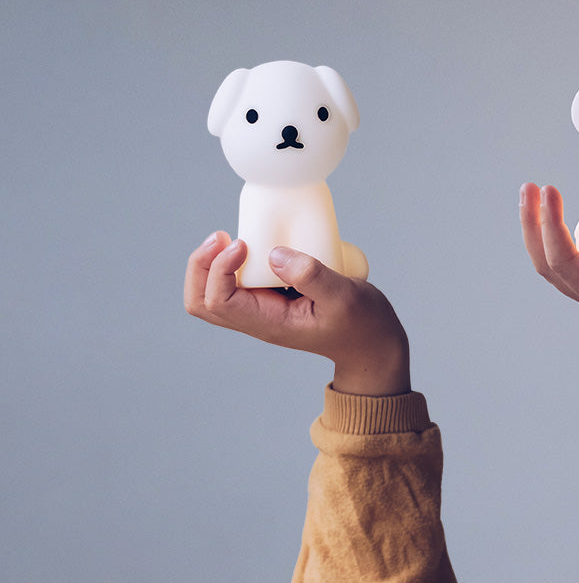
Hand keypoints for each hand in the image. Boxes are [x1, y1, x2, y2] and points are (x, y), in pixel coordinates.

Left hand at [183, 232, 410, 395]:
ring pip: (211, 294)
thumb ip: (311, 275)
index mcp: (269, 323)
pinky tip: (250, 246)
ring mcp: (261, 312)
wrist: (373, 344)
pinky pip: (233, 286)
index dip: (219, 269)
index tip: (244, 245)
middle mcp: (257, 320)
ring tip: (230, 240)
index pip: (219, 301)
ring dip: (210, 265)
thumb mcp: (345, 297)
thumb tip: (275, 253)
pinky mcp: (270, 301)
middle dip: (201, 266)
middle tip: (223, 237)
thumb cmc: (363, 324)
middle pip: (201, 301)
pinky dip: (229, 265)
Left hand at [519, 183, 578, 362]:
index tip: (550, 192)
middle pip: (548, 265)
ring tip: (539, 197)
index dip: (550, 226)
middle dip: (533, 227)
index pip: (563, 262)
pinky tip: (573, 219)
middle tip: (530, 188)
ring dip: (542, 232)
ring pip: (560, 264)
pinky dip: (565, 238)